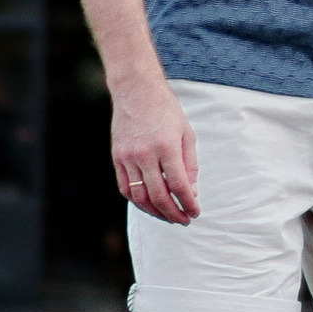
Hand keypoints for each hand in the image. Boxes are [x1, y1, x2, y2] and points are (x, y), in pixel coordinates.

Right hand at [111, 81, 199, 224]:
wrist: (136, 90)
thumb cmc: (166, 110)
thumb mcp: (186, 133)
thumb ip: (190, 164)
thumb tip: (191, 191)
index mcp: (167, 147)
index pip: (179, 185)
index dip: (188, 203)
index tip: (195, 212)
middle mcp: (145, 154)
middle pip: (159, 196)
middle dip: (173, 213)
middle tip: (184, 220)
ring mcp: (128, 157)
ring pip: (139, 197)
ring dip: (155, 212)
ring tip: (168, 216)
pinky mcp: (117, 158)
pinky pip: (125, 187)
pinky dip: (137, 201)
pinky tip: (149, 205)